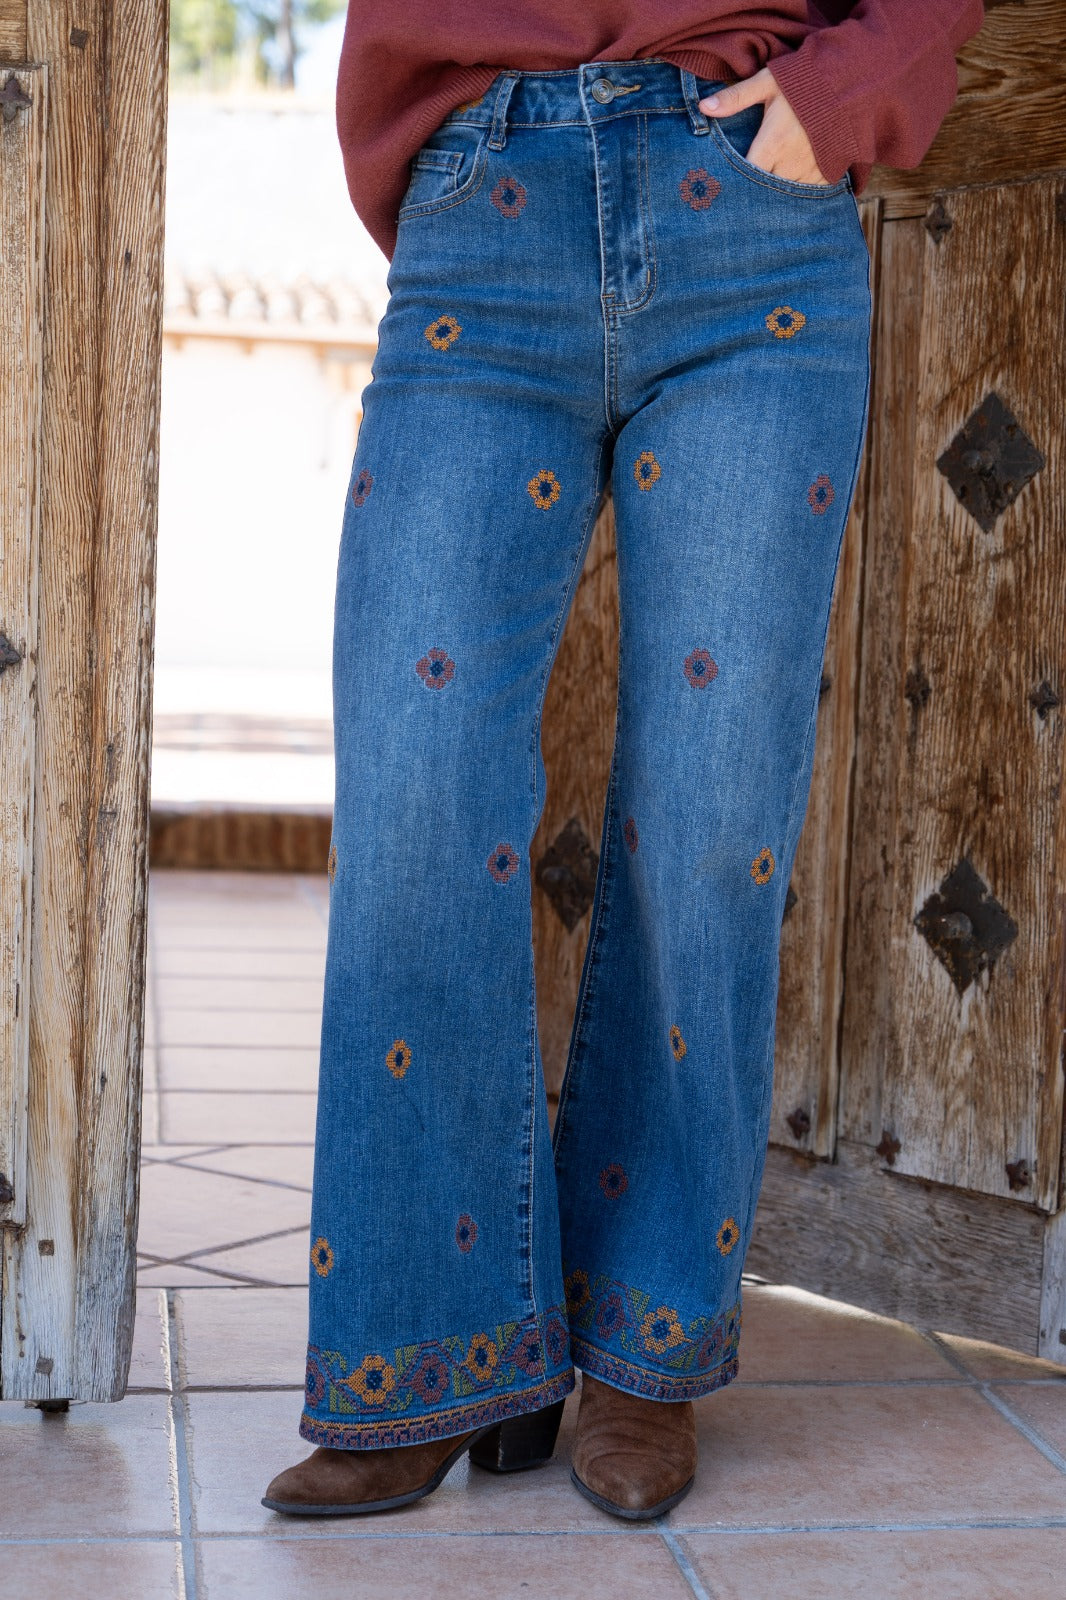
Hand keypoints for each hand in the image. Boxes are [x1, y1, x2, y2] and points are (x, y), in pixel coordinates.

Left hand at [699, 67, 829, 184]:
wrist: (851, 82)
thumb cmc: (805, 81)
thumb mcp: (768, 82)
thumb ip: (736, 97)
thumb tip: (703, 107)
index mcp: (772, 144)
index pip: (746, 176)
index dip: (736, 181)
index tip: (726, 183)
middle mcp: (790, 163)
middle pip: (764, 190)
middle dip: (755, 189)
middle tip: (744, 190)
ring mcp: (810, 171)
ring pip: (785, 193)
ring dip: (776, 191)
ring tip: (768, 185)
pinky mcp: (827, 173)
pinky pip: (808, 192)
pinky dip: (798, 189)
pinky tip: (790, 183)